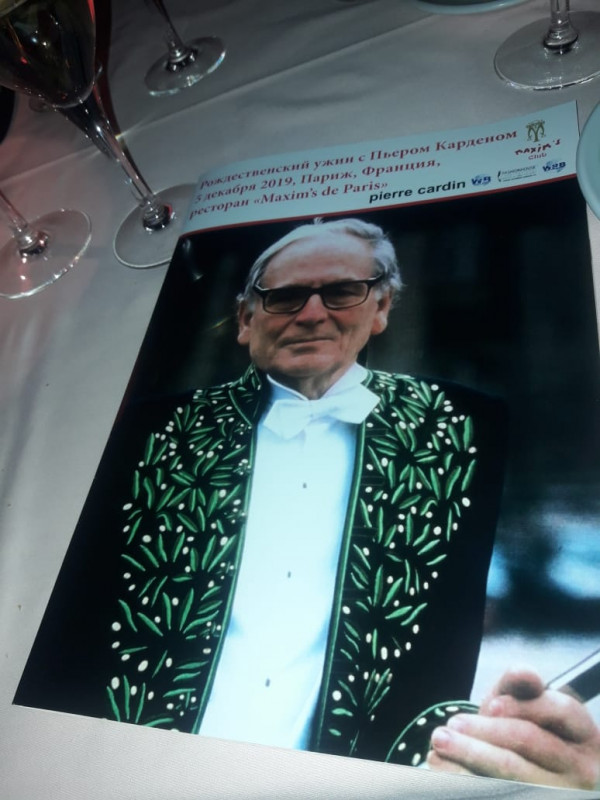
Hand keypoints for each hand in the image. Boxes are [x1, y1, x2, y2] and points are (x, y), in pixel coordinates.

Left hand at [427, 666, 599, 788]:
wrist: (530, 779)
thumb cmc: (527, 734)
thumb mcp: (524, 707)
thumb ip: (519, 686)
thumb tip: (524, 673)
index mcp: (584, 734)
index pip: (559, 710)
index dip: (523, 705)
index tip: (490, 705)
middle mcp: (581, 767)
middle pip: (530, 740)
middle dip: (486, 729)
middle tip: (451, 724)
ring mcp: (563, 792)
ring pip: (513, 772)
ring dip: (471, 754)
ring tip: (440, 743)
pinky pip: (502, 790)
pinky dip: (467, 777)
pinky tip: (445, 767)